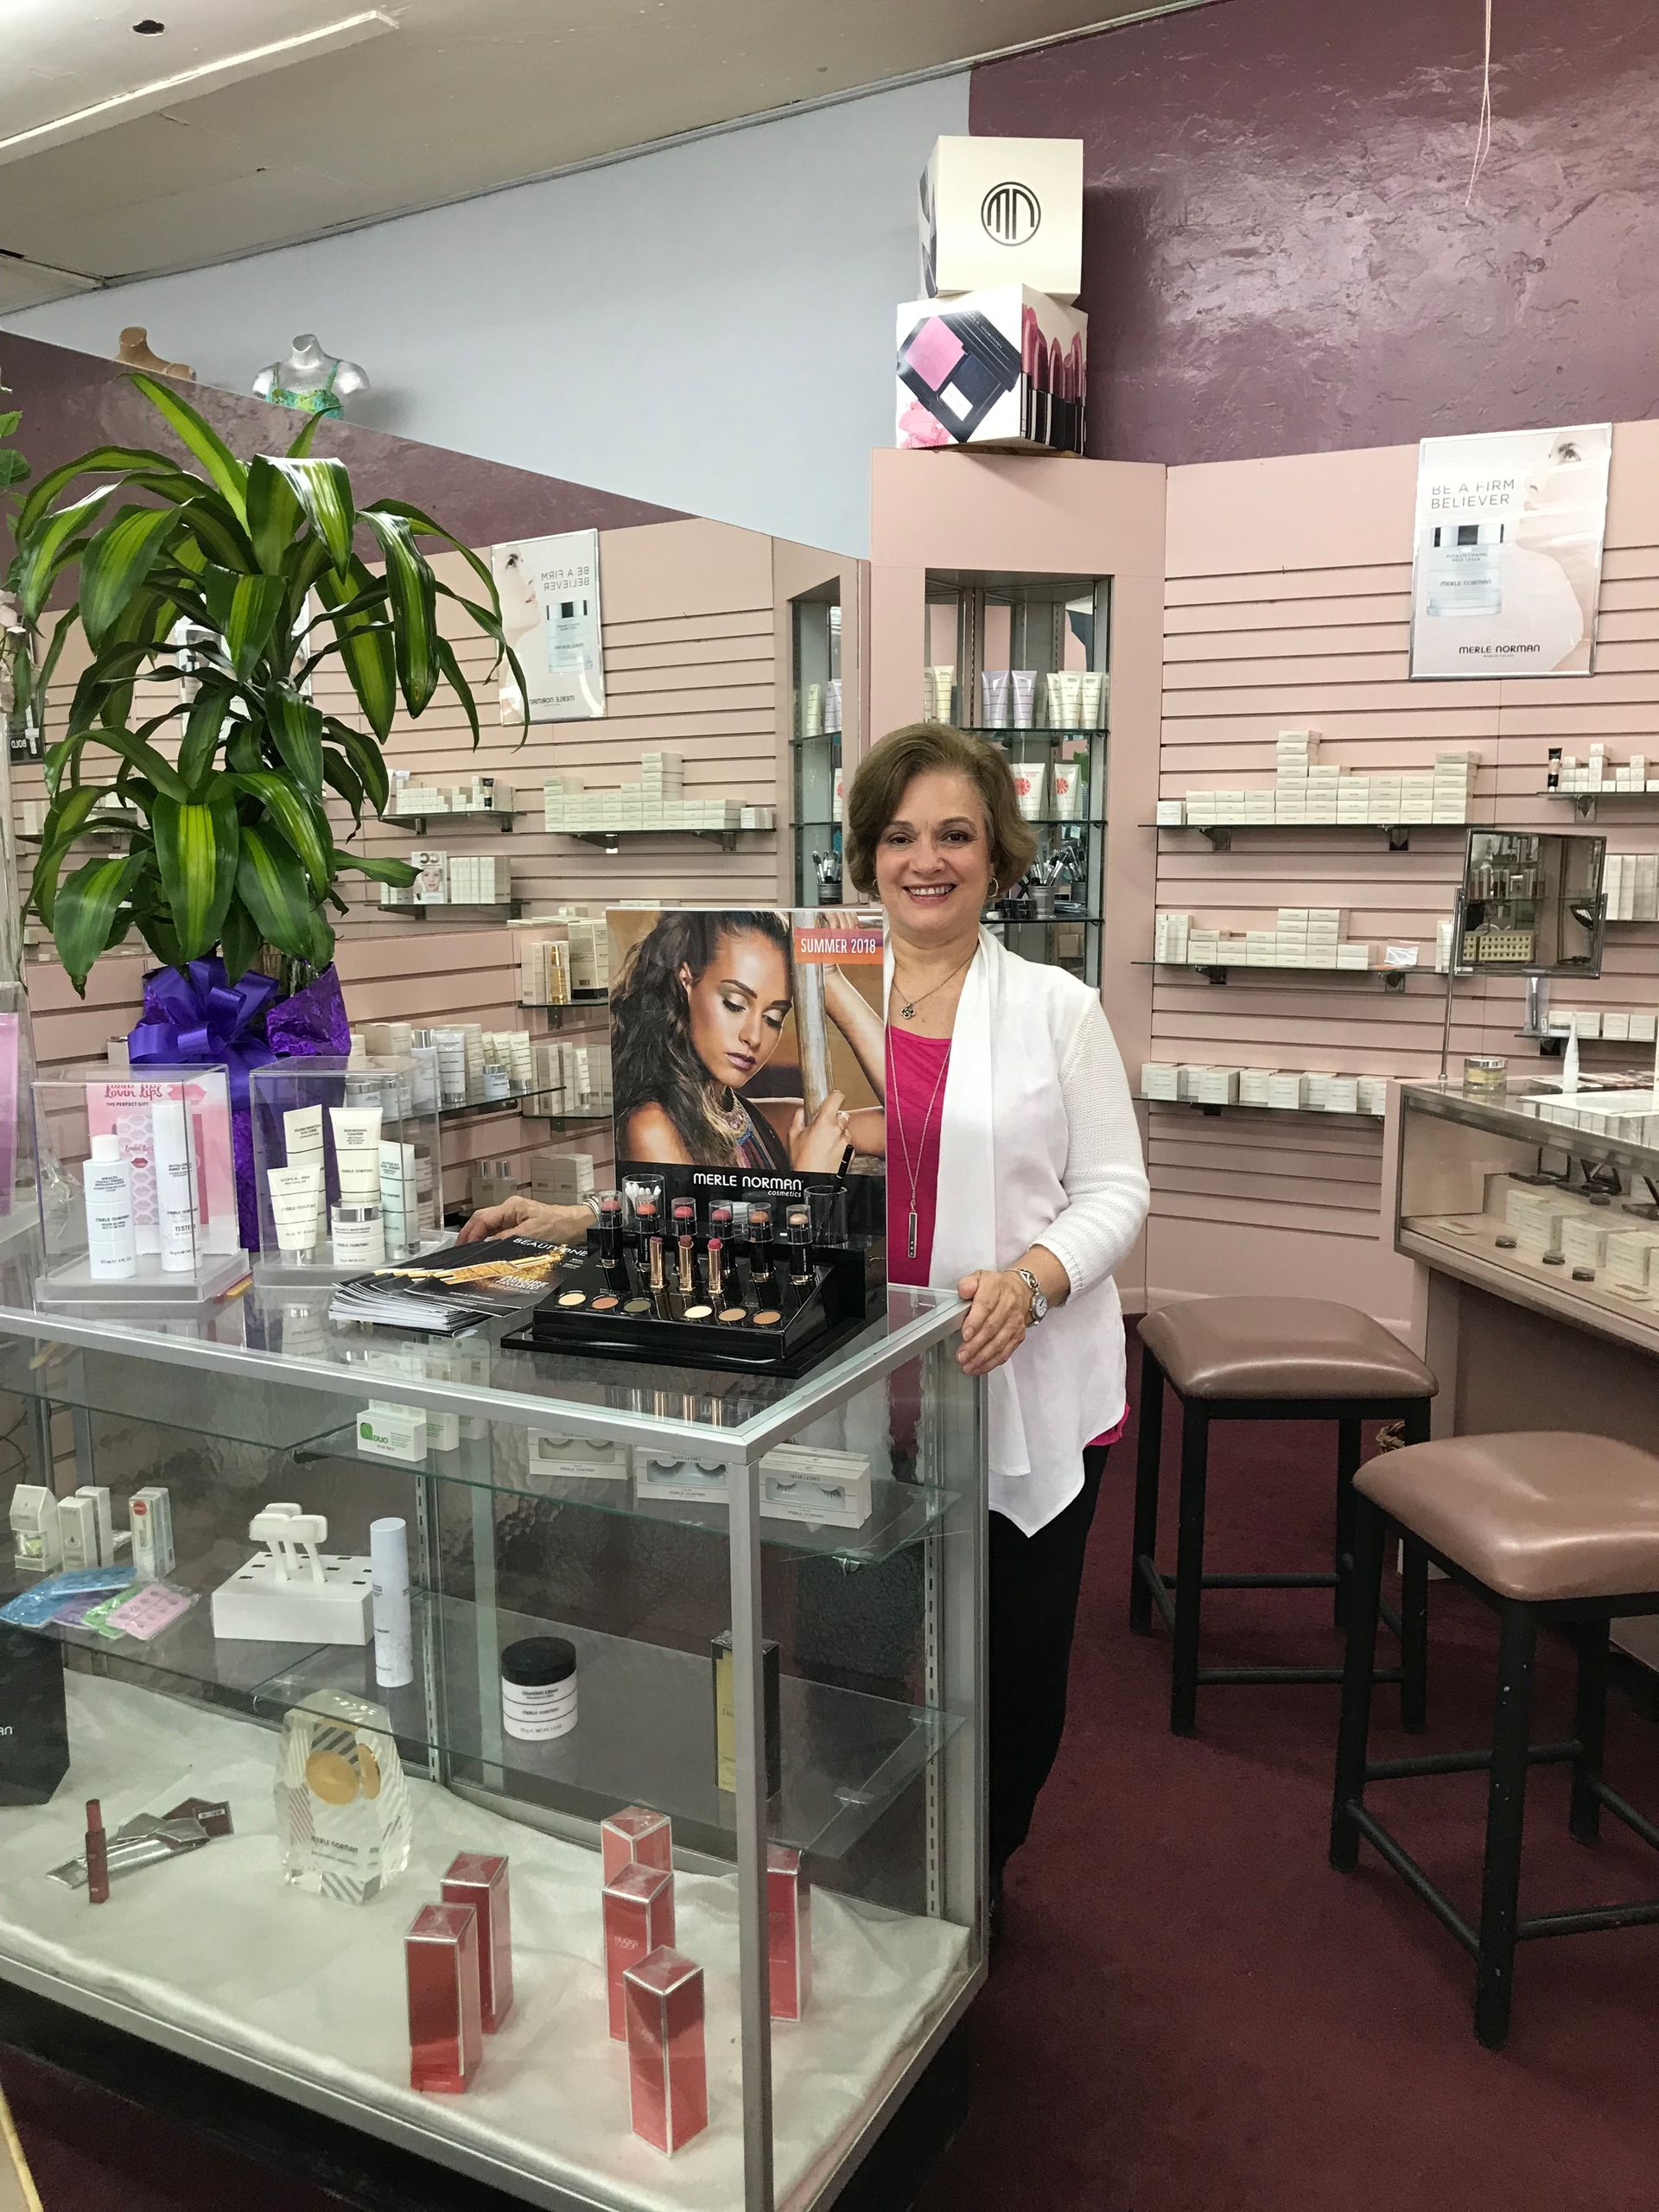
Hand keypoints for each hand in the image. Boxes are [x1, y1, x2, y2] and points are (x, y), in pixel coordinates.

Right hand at [457, 1194, 578, 1245]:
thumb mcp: (530, 1234)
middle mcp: (509, 1210)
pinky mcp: (518, 1226)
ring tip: (469, 1252)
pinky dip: (488, 1241)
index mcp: (511, 1207)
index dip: (471, 1234)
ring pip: (488, 1226)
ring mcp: (513, 1218)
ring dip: (477, 1238)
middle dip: (469, 1235)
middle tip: (459, 1250)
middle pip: (481, 1220)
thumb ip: (506, 1239)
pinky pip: (497, 1232)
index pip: (482, 1219)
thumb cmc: (558, 1226)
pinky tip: (485, 1251)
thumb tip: (487, 1245)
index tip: (464, 1247)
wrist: (576, 1227)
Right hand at [788, 1088, 850, 1171]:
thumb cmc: (802, 1161)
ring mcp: (846, 1142)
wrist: (813, 1180)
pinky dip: (841, 1146)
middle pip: (842, 1115)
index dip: (835, 1096)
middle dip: (834, 1118)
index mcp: (824, 1122)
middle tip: (823, 1127)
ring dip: (838, 1133)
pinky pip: (848, 1144)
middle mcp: (838, 1130)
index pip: (837, 1098)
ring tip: (825, 1143)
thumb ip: (798, 1119)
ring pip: (845, 1130)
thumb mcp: (793, 1136)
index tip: (833, 1097)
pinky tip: (830, 1152)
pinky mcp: (850, 1153)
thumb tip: (801, 1112)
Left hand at [955, 1268, 1030, 1375]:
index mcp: (996, 1289)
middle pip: (991, 1328)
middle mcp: (1008, 1306)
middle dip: (975, 1345)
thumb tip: (963, 1291)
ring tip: (967, 1366)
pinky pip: (1005, 1351)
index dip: (975, 1322)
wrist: (1021, 1291)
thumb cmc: (995, 1287)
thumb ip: (968, 1283)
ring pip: (998, 1343)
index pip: (985, 1306)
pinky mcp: (1018, 1336)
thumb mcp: (979, 1277)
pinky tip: (978, 1368)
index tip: (965, 1335)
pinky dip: (991, 1362)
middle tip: (961, 1356)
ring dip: (982, 1357)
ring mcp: (1014, 1323)